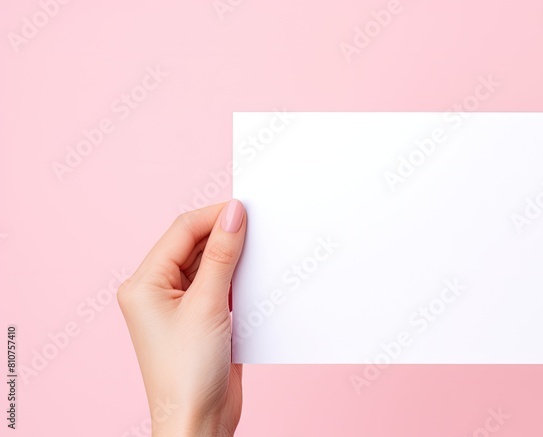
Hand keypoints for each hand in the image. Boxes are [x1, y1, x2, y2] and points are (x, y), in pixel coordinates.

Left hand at [118, 200, 246, 436]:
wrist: (198, 422)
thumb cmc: (188, 373)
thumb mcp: (209, 305)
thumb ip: (222, 256)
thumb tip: (234, 213)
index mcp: (144, 283)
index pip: (182, 232)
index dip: (215, 216)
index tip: (249, 208)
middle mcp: (159, 291)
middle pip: (197, 246)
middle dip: (228, 236)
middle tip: (264, 226)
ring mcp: (182, 307)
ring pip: (212, 266)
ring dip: (238, 259)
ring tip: (266, 251)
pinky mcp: (204, 321)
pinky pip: (224, 288)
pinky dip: (242, 281)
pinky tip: (262, 278)